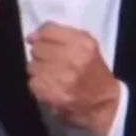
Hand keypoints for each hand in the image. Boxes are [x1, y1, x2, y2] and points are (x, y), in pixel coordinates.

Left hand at [26, 21, 120, 135]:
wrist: (103, 103)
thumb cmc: (93, 70)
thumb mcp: (87, 45)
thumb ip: (61, 35)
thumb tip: (32, 37)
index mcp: (82, 44)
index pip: (48, 31)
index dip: (39, 35)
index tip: (35, 40)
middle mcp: (72, 59)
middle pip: (37, 48)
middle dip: (40, 54)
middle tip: (49, 61)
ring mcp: (62, 78)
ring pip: (32, 66)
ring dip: (38, 70)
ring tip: (51, 74)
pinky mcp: (52, 94)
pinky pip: (32, 82)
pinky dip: (38, 85)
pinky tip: (50, 86)